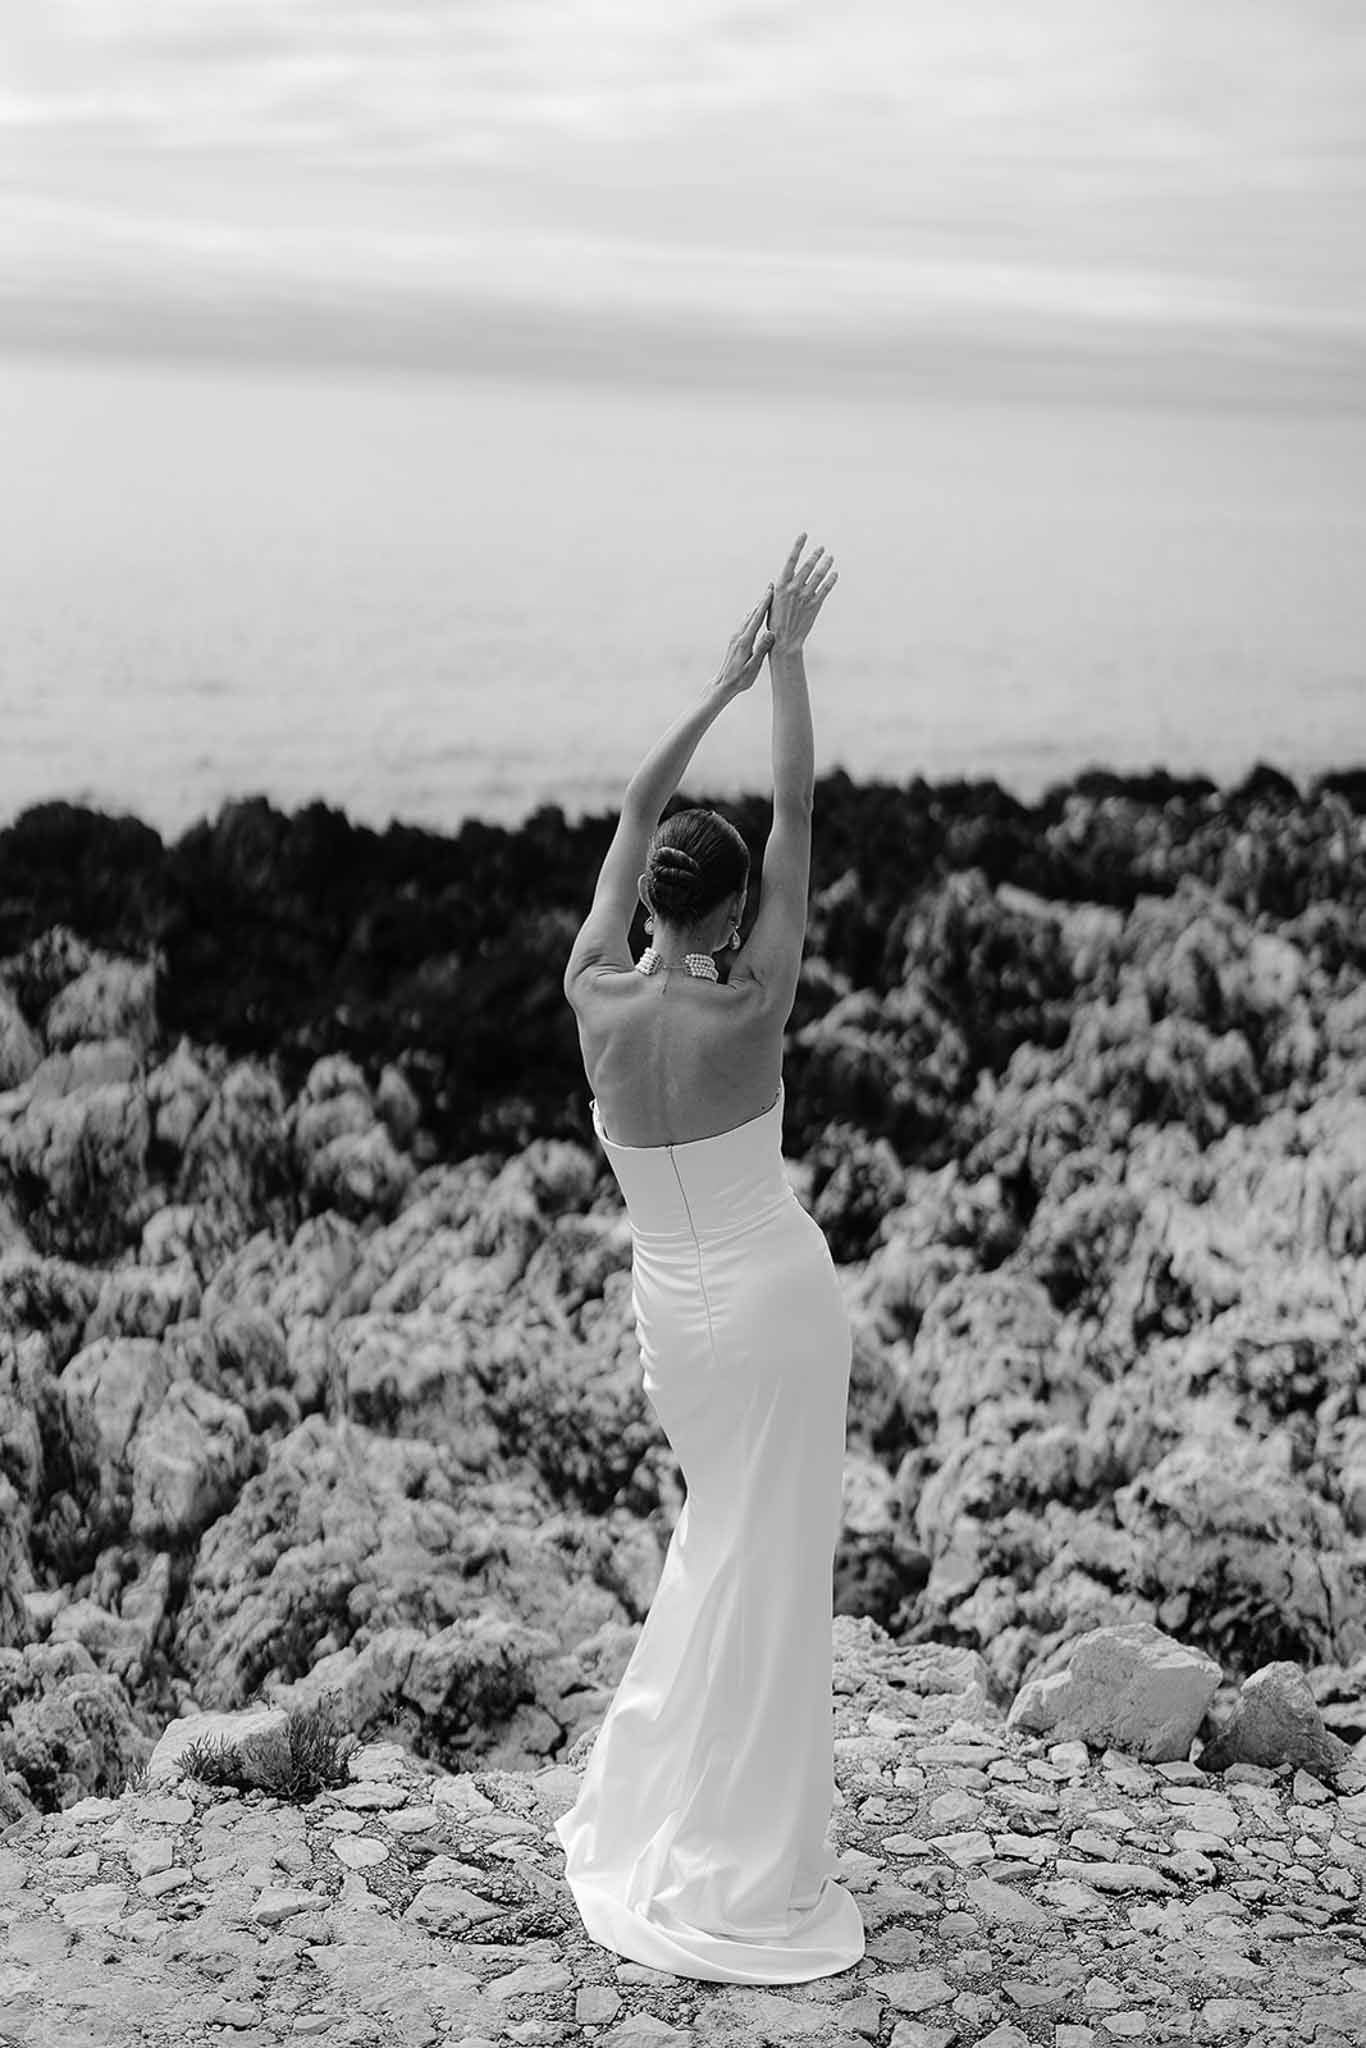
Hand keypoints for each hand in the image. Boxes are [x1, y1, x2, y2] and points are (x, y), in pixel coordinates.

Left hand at [713, 586, 774, 695]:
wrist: (723, 685)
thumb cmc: (740, 679)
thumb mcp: (753, 667)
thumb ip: (761, 649)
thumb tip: (770, 633)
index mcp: (745, 641)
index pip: (757, 618)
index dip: (764, 604)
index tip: (771, 591)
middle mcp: (739, 636)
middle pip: (752, 613)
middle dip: (762, 600)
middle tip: (771, 587)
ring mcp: (735, 637)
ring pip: (748, 617)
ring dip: (757, 606)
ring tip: (766, 596)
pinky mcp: (735, 640)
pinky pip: (745, 623)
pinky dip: (752, 615)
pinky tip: (755, 613)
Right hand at [768, 533, 836, 657]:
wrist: (784, 641)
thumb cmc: (774, 623)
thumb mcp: (769, 604)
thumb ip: (774, 592)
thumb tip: (774, 582)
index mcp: (781, 585)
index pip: (791, 560)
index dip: (798, 546)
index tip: (804, 535)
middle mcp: (794, 588)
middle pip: (808, 566)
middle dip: (816, 555)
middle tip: (822, 548)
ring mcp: (806, 596)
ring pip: (819, 575)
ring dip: (826, 564)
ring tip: (830, 557)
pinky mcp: (815, 605)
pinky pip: (826, 589)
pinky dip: (831, 580)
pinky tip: (835, 573)